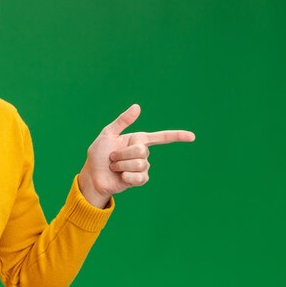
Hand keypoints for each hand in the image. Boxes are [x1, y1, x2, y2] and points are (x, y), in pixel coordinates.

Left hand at [78, 104, 194, 207]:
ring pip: (140, 164)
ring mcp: (142, 167)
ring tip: (114, 166)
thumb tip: (137, 106)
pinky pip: (139, 177)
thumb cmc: (98, 154)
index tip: (192, 137)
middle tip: (112, 157)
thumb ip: (122, 121)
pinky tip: (121, 177)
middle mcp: (142, 152)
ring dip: (121, 165)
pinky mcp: (140, 179)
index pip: (161, 137)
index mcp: (137, 139)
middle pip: (142, 150)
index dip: (177, 136)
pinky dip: (125, 176)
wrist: (93, 175)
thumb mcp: (107, 134)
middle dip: (122, 154)